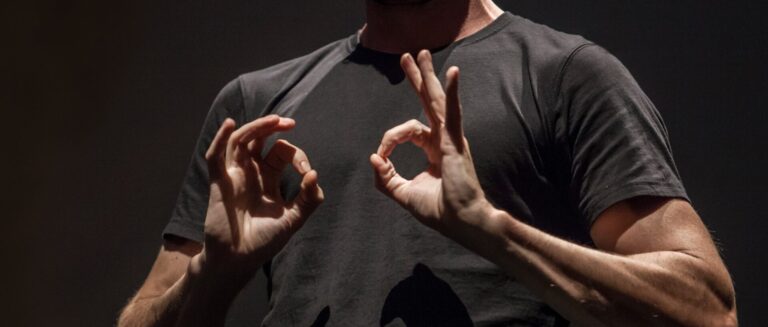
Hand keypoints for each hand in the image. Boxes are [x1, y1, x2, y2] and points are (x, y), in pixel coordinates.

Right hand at [199, 115, 323, 277]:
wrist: (239, 261)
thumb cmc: (264, 242)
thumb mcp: (294, 220)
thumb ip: (309, 200)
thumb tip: (313, 174)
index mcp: (268, 180)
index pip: (280, 153)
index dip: (296, 157)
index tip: (306, 173)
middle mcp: (251, 174)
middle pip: (258, 139)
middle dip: (273, 127)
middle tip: (290, 122)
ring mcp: (234, 176)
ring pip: (240, 141)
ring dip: (255, 127)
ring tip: (273, 120)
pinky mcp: (219, 183)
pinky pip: (216, 156)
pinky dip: (221, 138)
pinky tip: (231, 124)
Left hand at [369, 50, 491, 231]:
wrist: (462, 223)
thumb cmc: (440, 211)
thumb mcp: (404, 193)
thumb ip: (386, 177)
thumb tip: (373, 157)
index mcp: (434, 149)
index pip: (408, 130)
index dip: (389, 139)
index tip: (380, 157)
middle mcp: (443, 139)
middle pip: (427, 102)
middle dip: (417, 79)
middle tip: (408, 57)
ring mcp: (451, 139)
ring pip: (437, 101)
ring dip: (428, 77)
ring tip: (420, 54)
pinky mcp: (455, 143)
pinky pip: (451, 113)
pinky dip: (452, 92)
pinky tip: (452, 73)